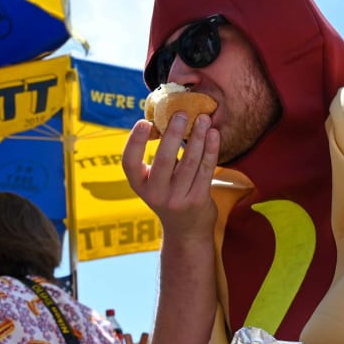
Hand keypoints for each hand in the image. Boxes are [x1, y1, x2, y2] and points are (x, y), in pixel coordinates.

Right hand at [122, 113, 219, 238]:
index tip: (144, 122)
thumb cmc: (170, 195)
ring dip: (198, 137)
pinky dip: (211, 150)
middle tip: (182, 113)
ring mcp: (177, 199)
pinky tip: (214, 134)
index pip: (129, 163)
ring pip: (189, 162)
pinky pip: (206, 170)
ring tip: (204, 119)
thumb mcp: (156, 181)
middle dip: (173, 133)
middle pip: (163, 159)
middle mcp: (155, 193)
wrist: (186, 230)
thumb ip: (160, 156)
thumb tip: (170, 118)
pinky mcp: (198, 200)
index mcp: (140, 185)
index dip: (135, 142)